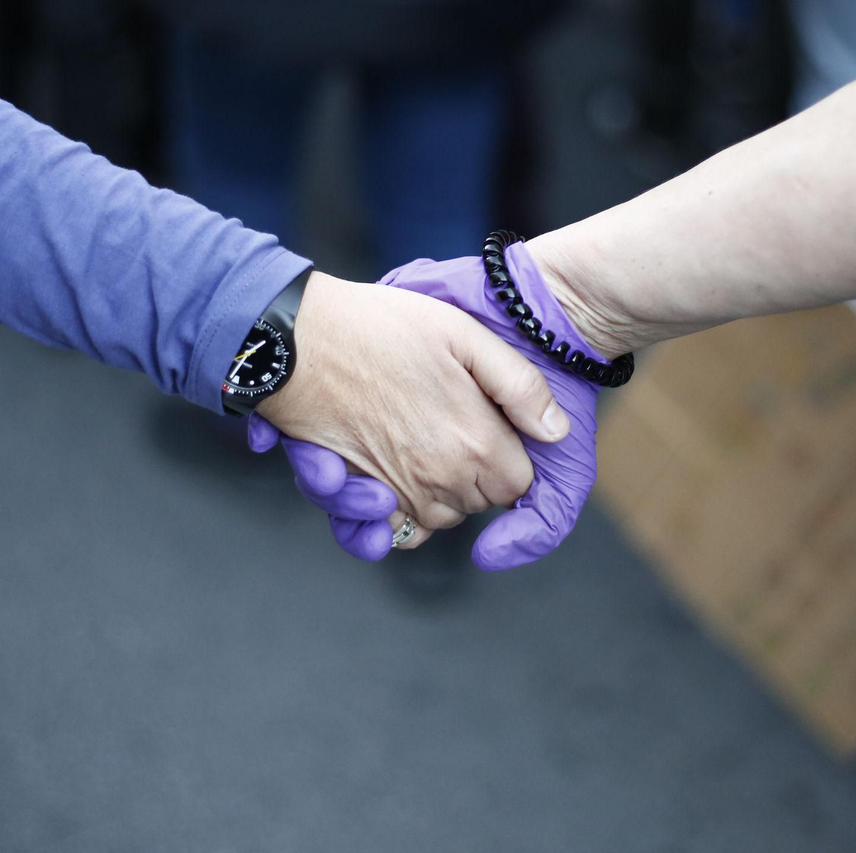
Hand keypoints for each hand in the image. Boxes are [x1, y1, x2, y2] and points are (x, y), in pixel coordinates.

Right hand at [254, 272, 569, 535]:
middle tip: (448, 421)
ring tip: (416, 441)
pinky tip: (383, 483)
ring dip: (433, 494)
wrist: (298, 334)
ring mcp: (392, 492)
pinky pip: (384, 531)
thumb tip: (557, 432)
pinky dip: (387, 518)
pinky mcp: (353, 496)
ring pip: (435, 520)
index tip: (486, 422)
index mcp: (474, 444)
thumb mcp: (466, 334)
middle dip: (474, 474)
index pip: (518, 485)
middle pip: (477, 504)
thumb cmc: (381, 325)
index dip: (509, 454)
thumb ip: (521, 386)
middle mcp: (437, 480)